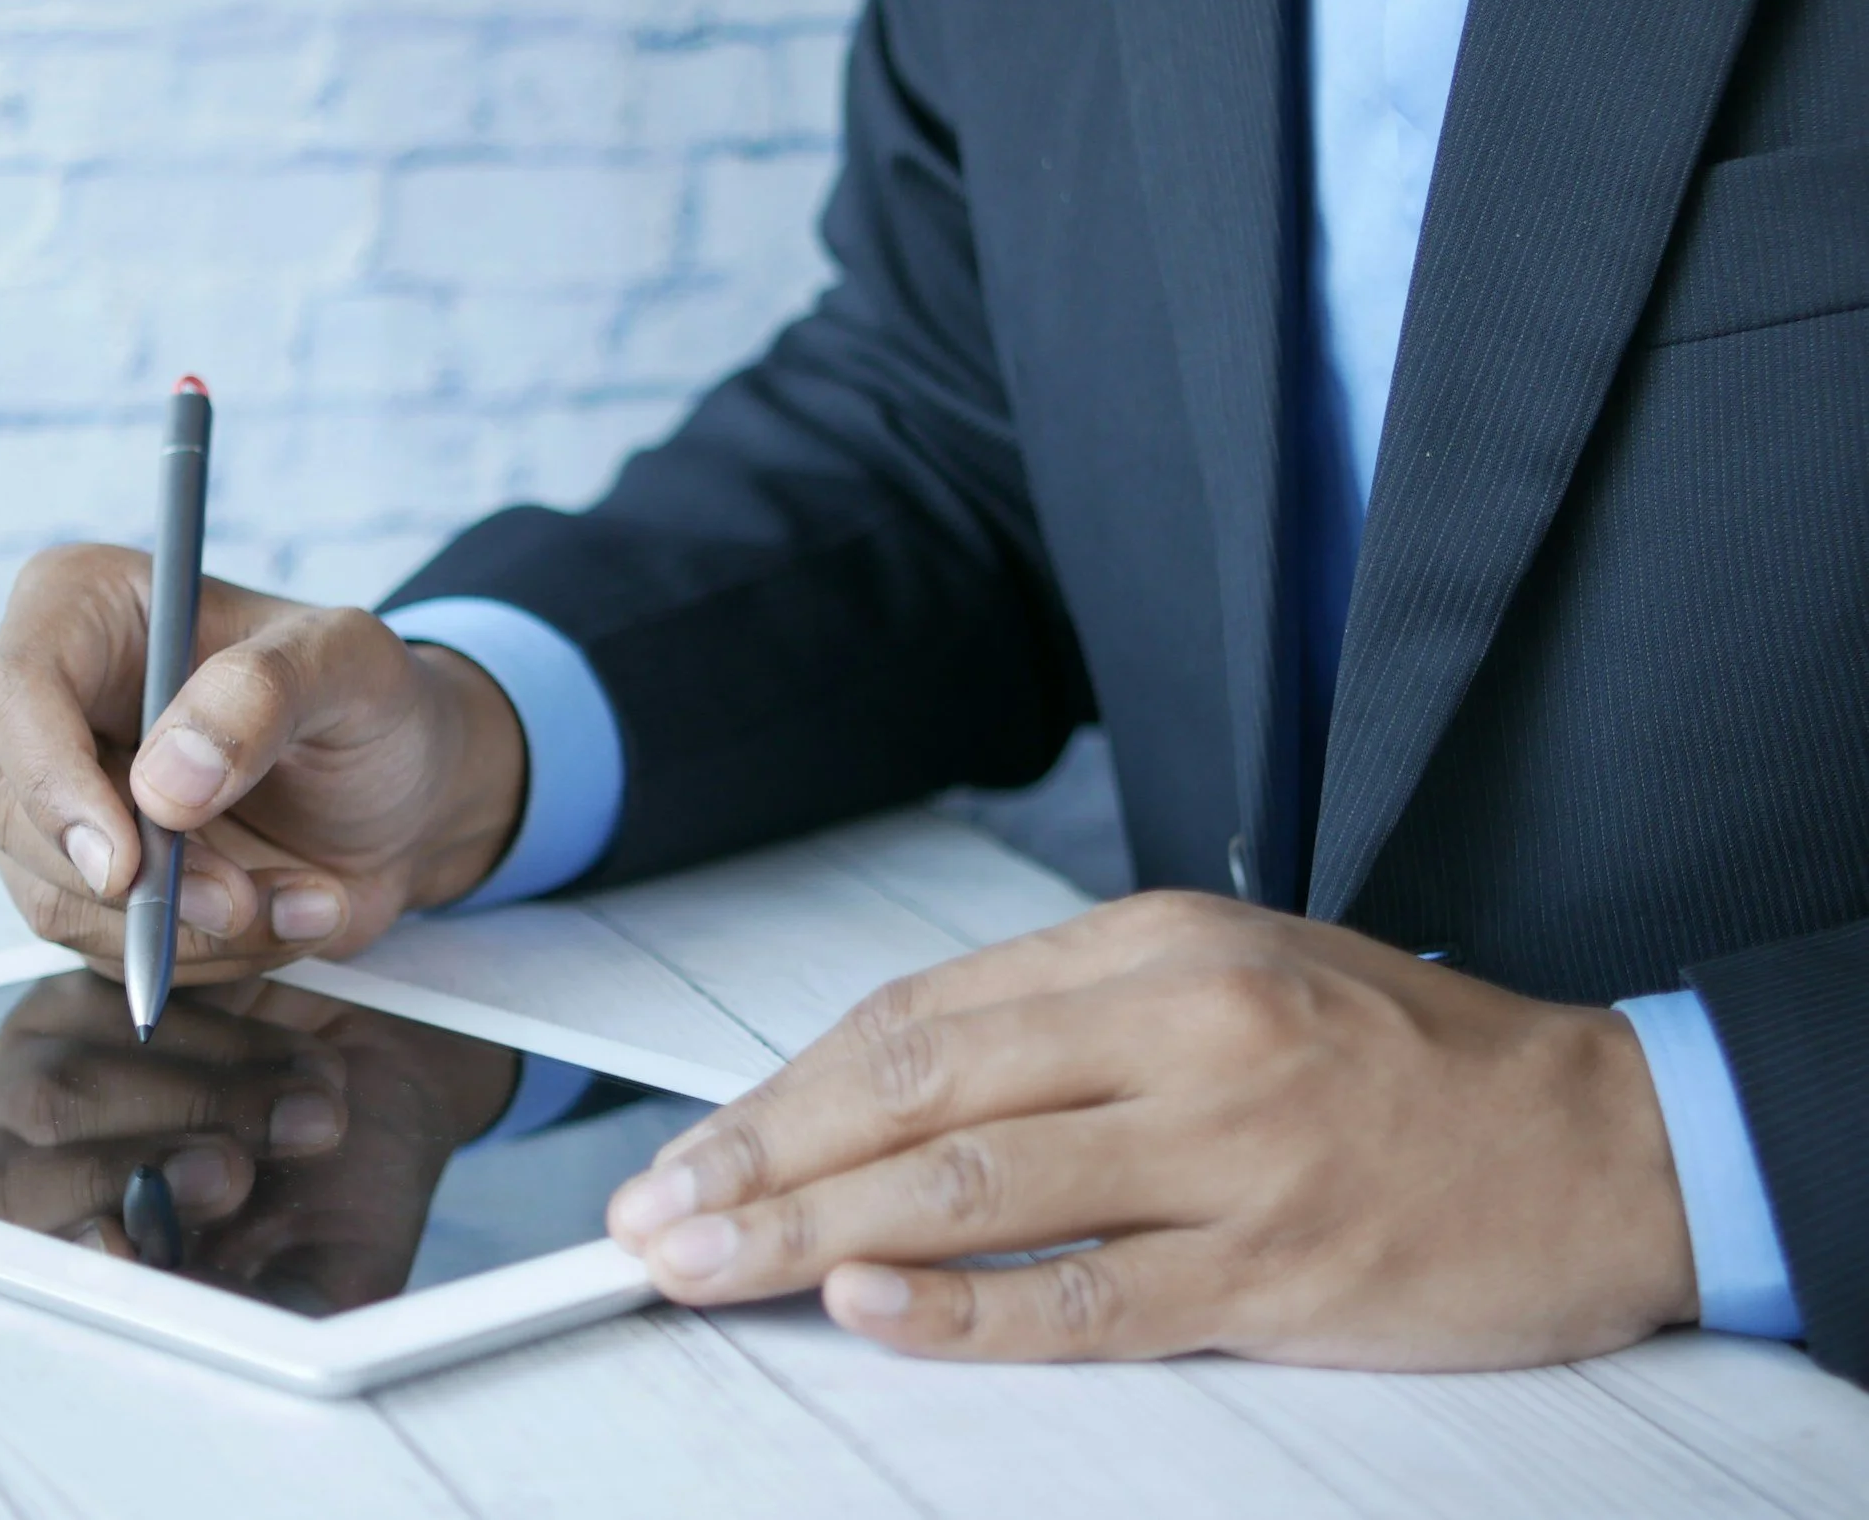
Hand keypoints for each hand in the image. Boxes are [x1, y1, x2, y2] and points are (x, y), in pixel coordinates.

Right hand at [0, 544, 526, 980]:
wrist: (407, 794)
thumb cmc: (372, 703)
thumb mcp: (352, 665)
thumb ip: (266, 693)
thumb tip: (166, 782)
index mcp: (85, 608)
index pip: (13, 695)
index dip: (51, 787)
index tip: (124, 864)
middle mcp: (47, 702)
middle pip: (6, 809)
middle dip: (132, 879)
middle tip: (242, 897)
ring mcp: (57, 798)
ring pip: (54, 896)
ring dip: (186, 925)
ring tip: (303, 896)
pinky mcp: (87, 880)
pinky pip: (107, 946)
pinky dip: (207, 950)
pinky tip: (288, 909)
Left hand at [0, 969, 519, 1312]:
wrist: (396, 1070)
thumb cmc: (348, 1188)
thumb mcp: (325, 1270)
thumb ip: (258, 1309)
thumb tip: (177, 1308)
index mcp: (67, 1257)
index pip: (11, 1268)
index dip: (61, 1255)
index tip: (127, 1247)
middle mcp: (28, 1165)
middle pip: (8, 1182)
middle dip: (129, 1177)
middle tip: (236, 1175)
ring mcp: (44, 1064)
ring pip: (64, 1088)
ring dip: (205, 1102)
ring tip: (313, 1112)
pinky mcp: (93, 981)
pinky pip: (121, 1003)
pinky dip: (220, 1035)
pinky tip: (294, 1057)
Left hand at [606, 891, 1698, 1369]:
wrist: (1604, 1135)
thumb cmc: (1394, 1056)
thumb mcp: (1226, 980)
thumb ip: (1063, 1027)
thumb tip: (884, 1095)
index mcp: (1151, 947)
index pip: (916, 1018)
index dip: (782, 1090)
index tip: (690, 1149)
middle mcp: (1179, 1027)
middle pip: (915, 1091)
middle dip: (759, 1159)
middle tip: (651, 1221)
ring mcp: (1231, 1148)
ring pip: (976, 1187)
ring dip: (814, 1231)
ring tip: (705, 1267)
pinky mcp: (1279, 1266)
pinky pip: (1092, 1295)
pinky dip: (968, 1306)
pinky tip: (871, 1307)